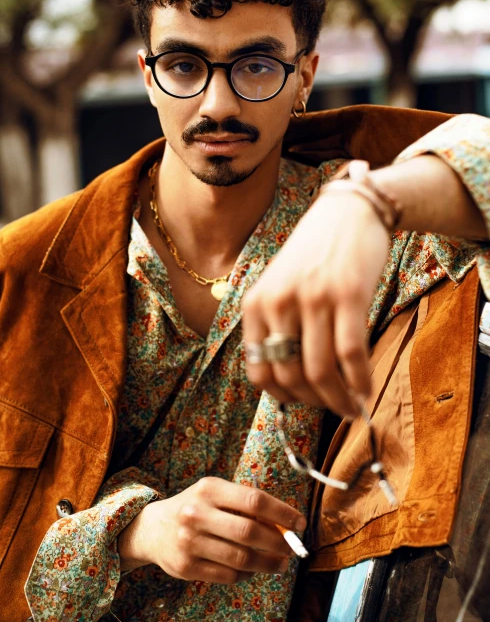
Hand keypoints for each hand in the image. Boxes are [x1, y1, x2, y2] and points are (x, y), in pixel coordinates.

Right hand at [118, 476, 305, 581]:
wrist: (153, 529)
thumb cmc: (196, 508)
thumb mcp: (214, 495)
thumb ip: (245, 505)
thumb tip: (285, 524)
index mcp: (209, 489)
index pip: (254, 500)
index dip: (282, 513)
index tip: (299, 523)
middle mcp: (196, 513)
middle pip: (250, 532)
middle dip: (279, 543)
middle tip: (292, 548)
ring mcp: (189, 542)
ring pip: (241, 558)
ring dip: (268, 563)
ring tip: (280, 563)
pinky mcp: (186, 567)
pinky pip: (227, 575)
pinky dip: (246, 574)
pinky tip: (252, 569)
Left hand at [242, 190, 389, 416]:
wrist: (347, 212)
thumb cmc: (314, 255)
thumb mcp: (280, 286)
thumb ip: (277, 326)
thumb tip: (290, 384)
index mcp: (255, 304)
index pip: (259, 370)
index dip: (282, 397)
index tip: (302, 403)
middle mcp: (278, 302)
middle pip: (290, 376)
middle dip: (314, 403)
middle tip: (334, 409)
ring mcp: (313, 299)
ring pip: (321, 372)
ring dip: (339, 400)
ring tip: (353, 407)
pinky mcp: (348, 295)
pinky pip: (351, 355)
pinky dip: (360, 381)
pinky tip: (366, 389)